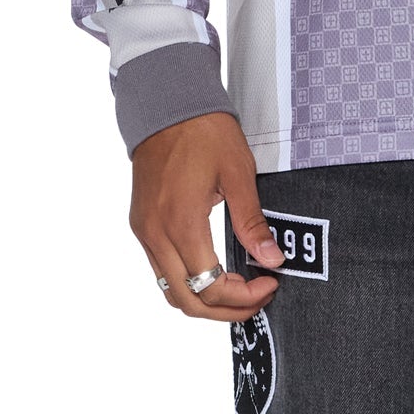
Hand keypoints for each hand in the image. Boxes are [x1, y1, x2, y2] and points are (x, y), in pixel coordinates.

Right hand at [129, 110, 288, 321]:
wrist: (168, 103)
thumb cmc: (205, 131)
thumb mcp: (238, 172)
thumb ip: (252, 222)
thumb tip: (272, 260)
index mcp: (181, 224)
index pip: (211, 287)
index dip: (244, 297)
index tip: (271, 283)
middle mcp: (156, 235)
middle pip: (187, 301)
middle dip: (225, 310)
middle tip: (258, 299)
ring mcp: (144, 231)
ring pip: (170, 290)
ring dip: (204, 300)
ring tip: (239, 291)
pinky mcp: (141, 224)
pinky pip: (160, 270)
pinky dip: (187, 282)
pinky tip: (214, 272)